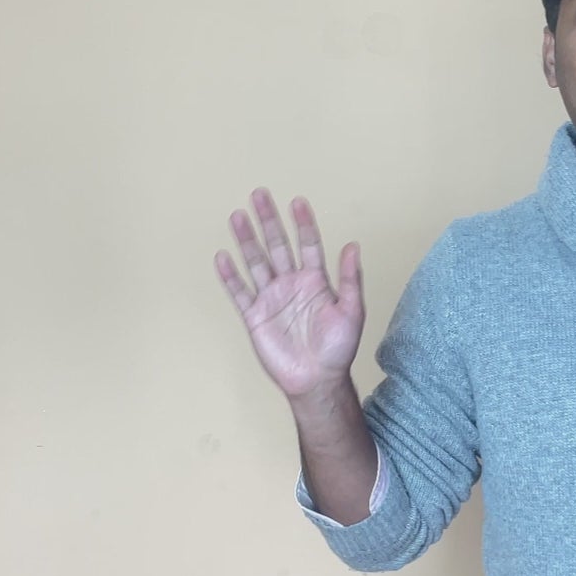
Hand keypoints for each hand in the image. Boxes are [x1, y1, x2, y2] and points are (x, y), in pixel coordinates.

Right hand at [214, 189, 364, 398]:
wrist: (317, 380)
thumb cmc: (338, 349)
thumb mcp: (351, 311)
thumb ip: (351, 279)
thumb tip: (353, 245)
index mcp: (315, 281)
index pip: (308, 244)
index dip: (303, 223)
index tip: (298, 201)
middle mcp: (291, 284)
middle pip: (277, 245)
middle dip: (268, 220)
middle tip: (259, 194)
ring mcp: (271, 298)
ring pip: (256, 262)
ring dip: (247, 240)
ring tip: (237, 216)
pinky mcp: (255, 316)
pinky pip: (240, 292)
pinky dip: (231, 276)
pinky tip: (223, 257)